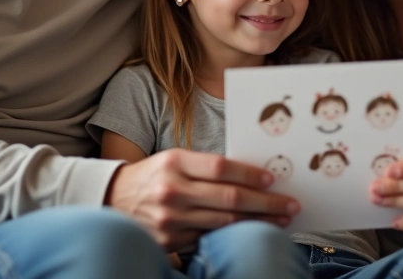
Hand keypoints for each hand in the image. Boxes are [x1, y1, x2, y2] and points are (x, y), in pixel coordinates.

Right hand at [105, 149, 298, 249]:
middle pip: (228, 198)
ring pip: (223, 223)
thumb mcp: (175, 159)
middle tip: (290, 204)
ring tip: (280, 219)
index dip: (250, 174)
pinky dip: (232, 236)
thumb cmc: (155, 175)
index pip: (220, 168)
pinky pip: (209, 239)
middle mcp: (171, 191)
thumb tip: (253, 175)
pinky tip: (250, 232)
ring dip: (256, 222)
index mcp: (175, 163)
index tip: (273, 179)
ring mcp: (170, 220)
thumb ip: (206, 167)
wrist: (113, 198)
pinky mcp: (169, 242)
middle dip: (265, 202)